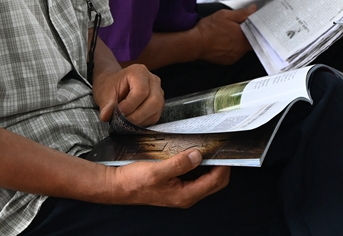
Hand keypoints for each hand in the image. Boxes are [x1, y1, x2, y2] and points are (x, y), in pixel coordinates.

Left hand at [93, 64, 163, 125]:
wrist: (114, 84)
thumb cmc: (110, 85)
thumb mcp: (104, 93)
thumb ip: (107, 105)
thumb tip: (105, 116)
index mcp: (139, 72)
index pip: (141, 91)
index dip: (130, 105)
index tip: (118, 112)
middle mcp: (153, 80)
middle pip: (155, 101)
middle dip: (137, 115)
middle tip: (123, 120)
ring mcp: (158, 91)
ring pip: (156, 110)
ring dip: (140, 120)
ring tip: (125, 121)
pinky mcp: (159, 103)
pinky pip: (155, 116)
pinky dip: (143, 122)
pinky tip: (132, 120)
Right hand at [108, 150, 229, 206]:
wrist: (118, 187)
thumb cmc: (134, 181)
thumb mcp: (157, 170)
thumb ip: (178, 164)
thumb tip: (198, 155)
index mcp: (185, 195)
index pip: (216, 181)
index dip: (224, 165)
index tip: (225, 149)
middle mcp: (187, 196)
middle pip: (216, 182)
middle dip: (222, 166)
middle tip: (220, 146)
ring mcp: (182, 192)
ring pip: (207, 179)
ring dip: (212, 165)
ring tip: (210, 147)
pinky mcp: (177, 186)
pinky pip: (197, 177)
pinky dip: (201, 166)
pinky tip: (196, 153)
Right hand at [194, 7, 254, 64]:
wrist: (195, 43)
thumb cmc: (208, 29)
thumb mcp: (225, 15)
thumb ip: (242, 13)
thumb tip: (253, 9)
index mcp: (243, 37)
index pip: (257, 34)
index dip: (255, 29)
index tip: (252, 24)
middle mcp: (241, 49)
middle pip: (250, 42)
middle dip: (246, 35)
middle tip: (238, 29)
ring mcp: (235, 56)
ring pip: (242, 48)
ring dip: (238, 42)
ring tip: (228, 35)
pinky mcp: (228, 61)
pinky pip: (234, 54)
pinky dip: (232, 49)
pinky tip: (224, 42)